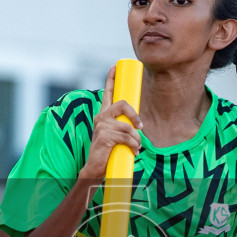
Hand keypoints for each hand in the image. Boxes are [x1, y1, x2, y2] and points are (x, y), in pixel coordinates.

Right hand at [77, 66, 141, 189]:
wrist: (95, 169)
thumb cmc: (108, 153)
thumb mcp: (115, 136)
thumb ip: (122, 127)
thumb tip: (138, 125)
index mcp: (103, 115)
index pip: (107, 94)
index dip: (111, 79)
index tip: (114, 66)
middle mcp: (101, 117)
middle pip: (123, 104)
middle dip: (135, 115)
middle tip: (140, 126)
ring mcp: (101, 126)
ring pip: (128, 126)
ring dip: (136, 139)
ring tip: (136, 148)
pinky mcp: (104, 136)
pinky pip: (127, 137)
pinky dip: (133, 146)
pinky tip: (132, 152)